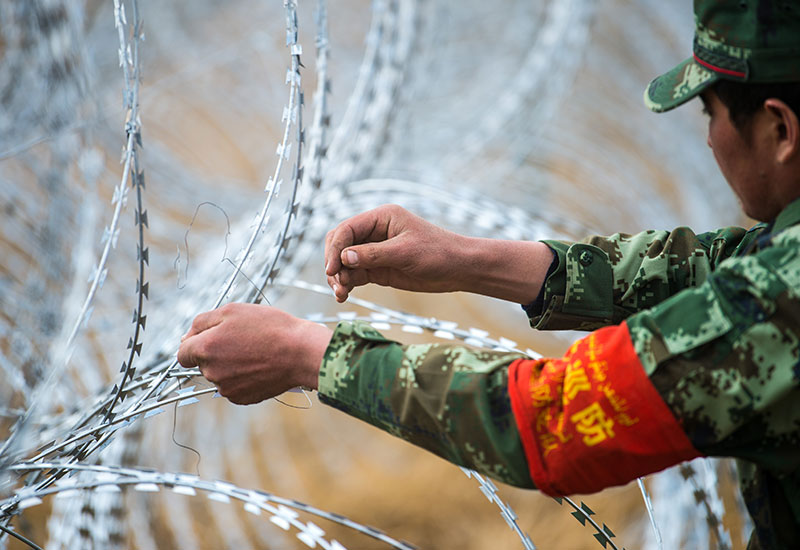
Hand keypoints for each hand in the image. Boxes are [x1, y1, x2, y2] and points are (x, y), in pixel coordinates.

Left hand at [176, 303, 332, 404]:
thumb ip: (201, 322)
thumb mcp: (232, 311)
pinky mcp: (241, 398)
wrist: (300, 352)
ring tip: (255, 352)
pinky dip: (242, 378)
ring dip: (229, 365)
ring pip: (218, 375)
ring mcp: (226, 388)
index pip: (183, 353)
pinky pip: (233, 387)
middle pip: (202, 364)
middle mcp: (211, 372)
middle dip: (216, 352)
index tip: (212, 338)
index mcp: (205, 349)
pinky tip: (259, 366)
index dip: (195, 343)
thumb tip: (185, 337)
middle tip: (242, 340)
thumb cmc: (269, 327)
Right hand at [324, 204, 469, 301]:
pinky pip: (355, 275)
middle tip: (336, 282)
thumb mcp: (405, 252)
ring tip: (341, 294)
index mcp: (381, 218)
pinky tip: (344, 295)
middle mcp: (375, 232)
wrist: (458, 268)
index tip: (332, 269)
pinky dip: (347, 284)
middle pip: (340, 244)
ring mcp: (375, 251)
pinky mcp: (378, 269)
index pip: (347, 229)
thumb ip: (373, 255)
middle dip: (333, 262)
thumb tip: (344, 259)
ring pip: (344, 262)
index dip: (335, 249)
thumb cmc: (438, 253)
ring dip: (338, 277)